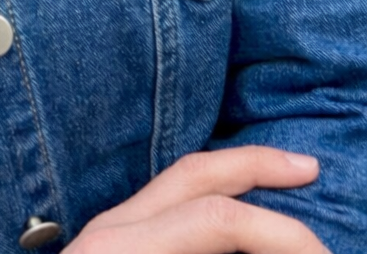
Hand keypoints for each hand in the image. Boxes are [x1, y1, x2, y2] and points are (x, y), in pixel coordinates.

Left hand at [63, 146, 327, 252]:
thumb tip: (254, 249)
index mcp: (121, 251)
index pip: (216, 219)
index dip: (277, 234)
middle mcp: (111, 230)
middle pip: (196, 174)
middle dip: (257, 166)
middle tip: (308, 167)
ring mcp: (104, 232)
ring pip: (178, 181)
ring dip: (233, 176)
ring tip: (275, 180)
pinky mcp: (105, 244)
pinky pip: (165, 206)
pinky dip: (207, 200)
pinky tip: (233, 214)